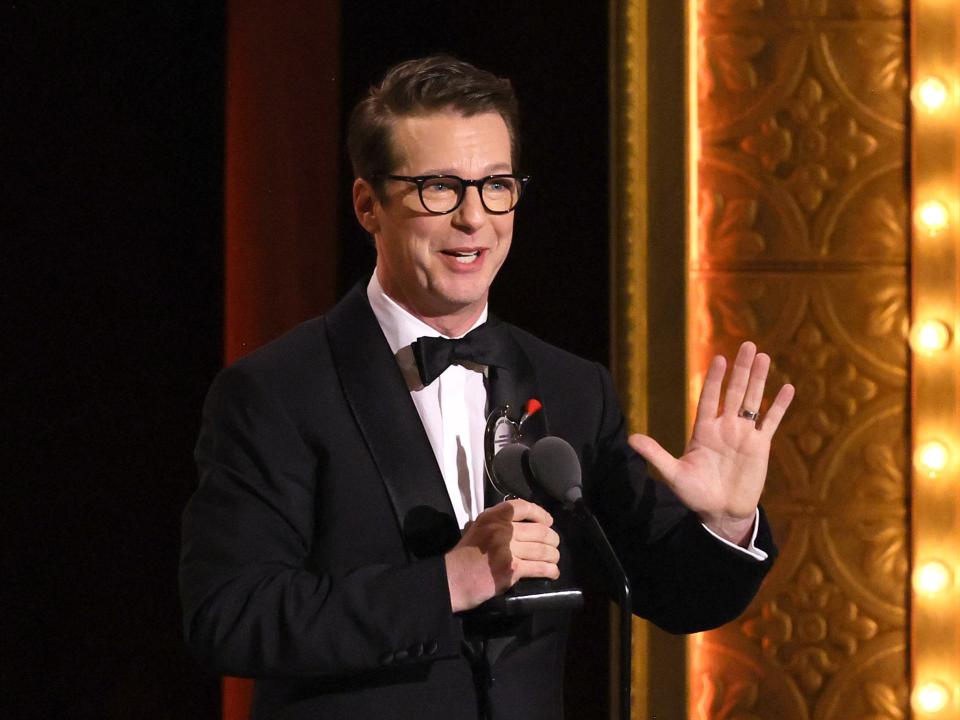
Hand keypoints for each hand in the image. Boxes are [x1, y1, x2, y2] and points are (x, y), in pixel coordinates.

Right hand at [444, 499, 560, 612]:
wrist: (453, 579)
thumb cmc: (463, 556)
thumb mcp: (476, 529)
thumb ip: (496, 524)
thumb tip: (519, 525)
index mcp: (492, 517)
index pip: (523, 507)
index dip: (541, 513)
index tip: (548, 522)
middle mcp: (502, 530)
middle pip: (540, 530)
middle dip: (552, 539)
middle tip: (554, 545)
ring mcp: (508, 549)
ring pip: (543, 550)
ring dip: (553, 556)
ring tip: (554, 559)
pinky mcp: (512, 569)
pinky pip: (539, 568)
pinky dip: (550, 570)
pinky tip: (552, 573)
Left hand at [628, 341, 794, 545]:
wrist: (720, 512)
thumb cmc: (695, 494)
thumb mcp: (674, 474)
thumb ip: (656, 455)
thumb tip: (631, 440)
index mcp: (704, 430)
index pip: (709, 398)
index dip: (715, 379)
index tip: (720, 359)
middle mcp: (725, 427)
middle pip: (734, 392)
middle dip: (741, 370)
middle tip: (748, 345)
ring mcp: (744, 435)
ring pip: (753, 401)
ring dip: (759, 380)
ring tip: (764, 357)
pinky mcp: (760, 447)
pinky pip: (771, 422)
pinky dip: (780, 406)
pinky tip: (788, 388)